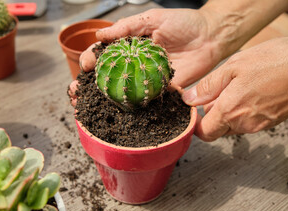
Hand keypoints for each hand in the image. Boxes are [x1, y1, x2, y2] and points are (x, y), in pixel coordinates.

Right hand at [69, 8, 222, 105]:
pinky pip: (142, 101)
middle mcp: (134, 64)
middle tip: (76, 92)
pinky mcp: (160, 91)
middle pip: (106, 76)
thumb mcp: (152, 19)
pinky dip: (128, 108)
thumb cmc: (183, 22)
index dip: (90, 60)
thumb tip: (100, 34)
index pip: (103, 54)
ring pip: (119, 92)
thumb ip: (126, 27)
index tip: (84, 65)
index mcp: (129, 46)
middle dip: (88, 85)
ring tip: (85, 107)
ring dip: (101, 100)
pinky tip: (114, 114)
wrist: (211, 37)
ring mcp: (145, 79)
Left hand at [182, 37, 287, 140]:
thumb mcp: (234, 66)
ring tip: (236, 85)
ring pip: (234, 123)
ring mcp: (260, 124)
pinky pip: (249, 120)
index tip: (194, 111)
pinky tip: (251, 89)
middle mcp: (245, 124)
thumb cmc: (277, 61)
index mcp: (231, 111)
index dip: (196, 124)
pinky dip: (244, 109)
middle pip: (218, 128)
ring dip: (229, 110)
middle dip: (213, 113)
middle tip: (217, 90)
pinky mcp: (272, 120)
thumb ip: (209, 86)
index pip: (205, 133)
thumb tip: (189, 99)